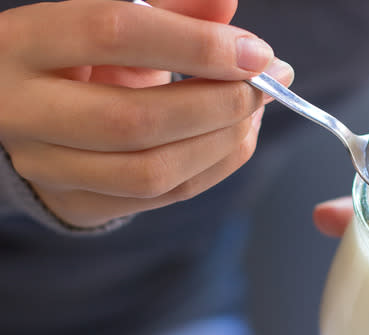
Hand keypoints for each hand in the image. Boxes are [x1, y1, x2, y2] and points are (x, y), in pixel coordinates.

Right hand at [0, 0, 292, 227]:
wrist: (31, 112)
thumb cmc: (81, 56)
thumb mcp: (115, 20)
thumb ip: (172, 10)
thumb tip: (227, 2)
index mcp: (24, 42)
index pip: (115, 33)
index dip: (196, 44)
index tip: (256, 53)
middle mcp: (22, 111)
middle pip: (135, 119)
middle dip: (219, 103)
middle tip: (267, 85)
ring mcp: (47, 168)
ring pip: (153, 171)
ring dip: (224, 142)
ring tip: (256, 111)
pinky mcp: (79, 202)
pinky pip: (165, 196)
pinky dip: (217, 166)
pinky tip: (237, 136)